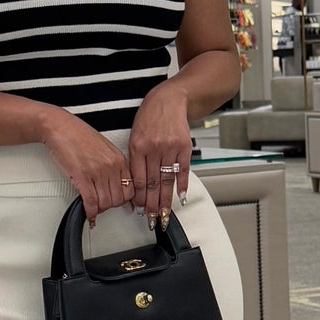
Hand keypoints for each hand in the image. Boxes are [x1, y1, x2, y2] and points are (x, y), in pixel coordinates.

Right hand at [39, 109, 134, 224]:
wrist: (59, 126)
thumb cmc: (77, 134)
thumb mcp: (104, 148)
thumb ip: (112, 165)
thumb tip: (113, 183)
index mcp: (119, 159)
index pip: (130, 189)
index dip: (123, 200)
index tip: (117, 203)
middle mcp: (111, 166)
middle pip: (118, 199)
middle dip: (110, 206)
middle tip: (102, 205)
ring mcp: (97, 172)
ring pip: (105, 203)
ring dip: (98, 209)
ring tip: (93, 207)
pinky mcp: (82, 176)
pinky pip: (90, 201)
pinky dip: (89, 211)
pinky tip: (87, 212)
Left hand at [129, 82, 191, 227]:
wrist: (169, 100)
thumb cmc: (150, 117)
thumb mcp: (135, 135)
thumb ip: (136, 159)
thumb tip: (136, 184)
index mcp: (138, 147)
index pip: (138, 179)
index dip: (139, 197)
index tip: (138, 209)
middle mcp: (154, 148)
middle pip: (153, 183)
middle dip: (151, 205)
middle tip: (151, 219)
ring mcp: (170, 148)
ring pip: (167, 180)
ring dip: (166, 200)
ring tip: (163, 214)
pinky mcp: (184, 147)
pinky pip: (183, 170)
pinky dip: (182, 184)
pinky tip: (180, 197)